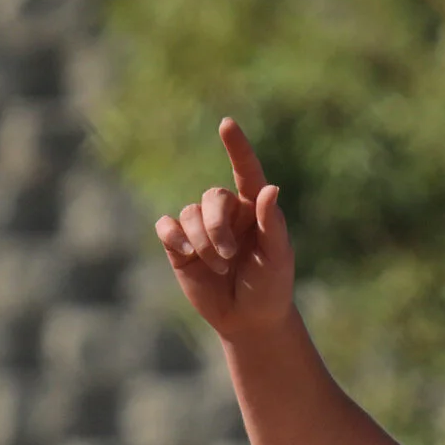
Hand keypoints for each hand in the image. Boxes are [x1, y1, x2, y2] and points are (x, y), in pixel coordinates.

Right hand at [155, 116, 293, 339]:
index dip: (237, 148)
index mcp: (255, 209)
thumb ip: (273, 224)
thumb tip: (271, 189)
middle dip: (217, 226)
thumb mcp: (277, 258)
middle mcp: (227, 213)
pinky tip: (184, 252)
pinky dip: (173, 236)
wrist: (249, 320)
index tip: (227, 124)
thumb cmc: (270, 286)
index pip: (246, 172)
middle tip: (229, 255)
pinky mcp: (179, 245)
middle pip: (212, 197)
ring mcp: (201, 228)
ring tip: (220, 266)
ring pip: (189, 214)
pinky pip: (166, 227)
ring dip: (203, 242)